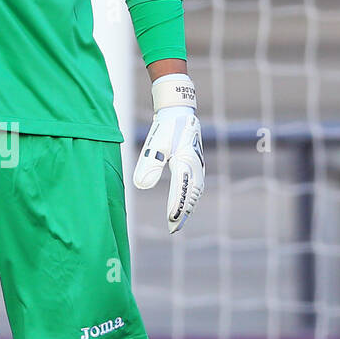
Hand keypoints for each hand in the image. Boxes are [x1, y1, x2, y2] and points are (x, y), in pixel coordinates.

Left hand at [133, 74, 203, 233]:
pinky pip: (196, 184)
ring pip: (195, 191)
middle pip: (191, 195)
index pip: (181, 191)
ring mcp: (197, 165)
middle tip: (174, 228)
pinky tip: (186, 202)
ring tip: (179, 220)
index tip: (170, 222)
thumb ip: (149, 165)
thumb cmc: (166, 127)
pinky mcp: (195, 163)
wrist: (179, 111)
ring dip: (188, 205)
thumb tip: (142, 186)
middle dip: (183, 212)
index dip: (176, 208)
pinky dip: (191, 196)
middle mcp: (194, 166)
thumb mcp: (155, 145)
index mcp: (185, 163)